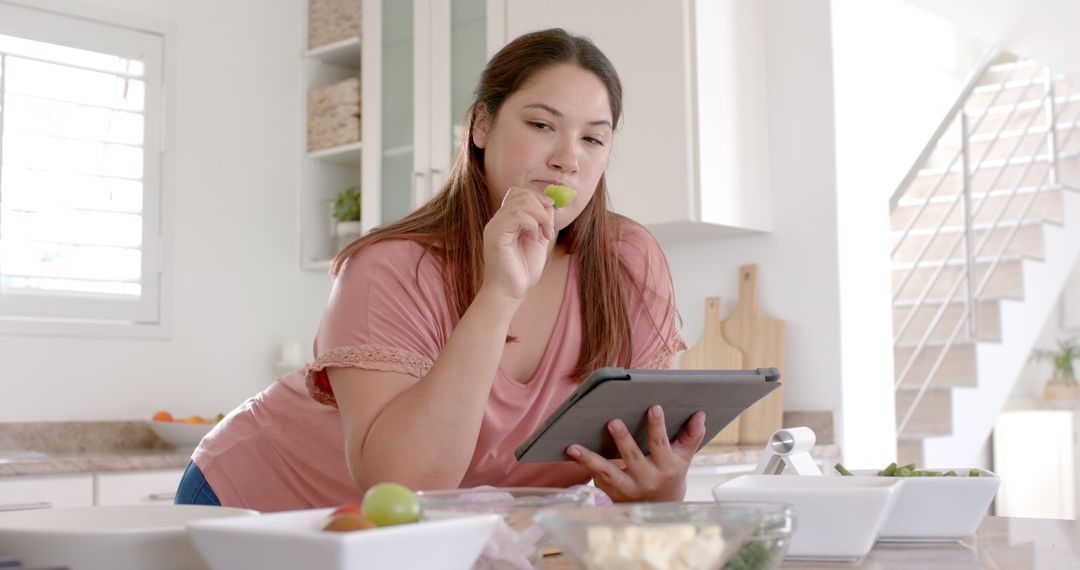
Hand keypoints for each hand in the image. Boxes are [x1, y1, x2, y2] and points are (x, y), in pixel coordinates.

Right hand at [480, 186, 555, 300]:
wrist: (511, 293)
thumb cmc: (523, 270)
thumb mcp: (539, 239)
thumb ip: (542, 220)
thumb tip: (549, 203)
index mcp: (506, 220)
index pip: (518, 193)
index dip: (537, 198)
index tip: (550, 214)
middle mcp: (497, 221)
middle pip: (521, 194)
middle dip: (542, 208)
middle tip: (549, 231)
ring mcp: (494, 227)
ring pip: (520, 203)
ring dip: (540, 217)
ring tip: (544, 235)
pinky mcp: (495, 236)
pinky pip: (516, 215)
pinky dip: (532, 224)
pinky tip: (534, 238)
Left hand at [565, 407, 706, 501]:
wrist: (657, 510)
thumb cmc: (669, 476)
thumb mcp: (683, 459)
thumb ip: (691, 437)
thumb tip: (700, 414)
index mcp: (666, 468)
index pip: (661, 444)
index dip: (658, 427)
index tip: (653, 407)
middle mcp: (646, 480)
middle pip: (633, 458)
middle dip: (623, 440)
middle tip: (613, 421)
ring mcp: (627, 489)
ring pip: (607, 473)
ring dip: (590, 460)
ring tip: (574, 447)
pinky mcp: (611, 494)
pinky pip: (595, 479)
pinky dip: (583, 466)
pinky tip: (571, 451)